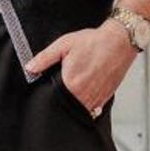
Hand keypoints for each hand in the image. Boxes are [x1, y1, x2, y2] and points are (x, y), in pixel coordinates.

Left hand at [23, 27, 139, 116]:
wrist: (120, 41)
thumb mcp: (64, 45)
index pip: (55, 100)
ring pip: (81, 110)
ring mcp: (97, 98)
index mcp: (71, 84)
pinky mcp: (106, 97)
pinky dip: (89, 103)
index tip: (52, 90)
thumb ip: (44, 58)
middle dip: (64, 100)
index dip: (51, 96)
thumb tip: (30, 67)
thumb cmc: (94, 42)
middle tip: (66, 87)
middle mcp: (84, 95)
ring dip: (76, 103)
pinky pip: (94, 108)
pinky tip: (87, 91)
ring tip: (77, 88)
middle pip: (68, 107)